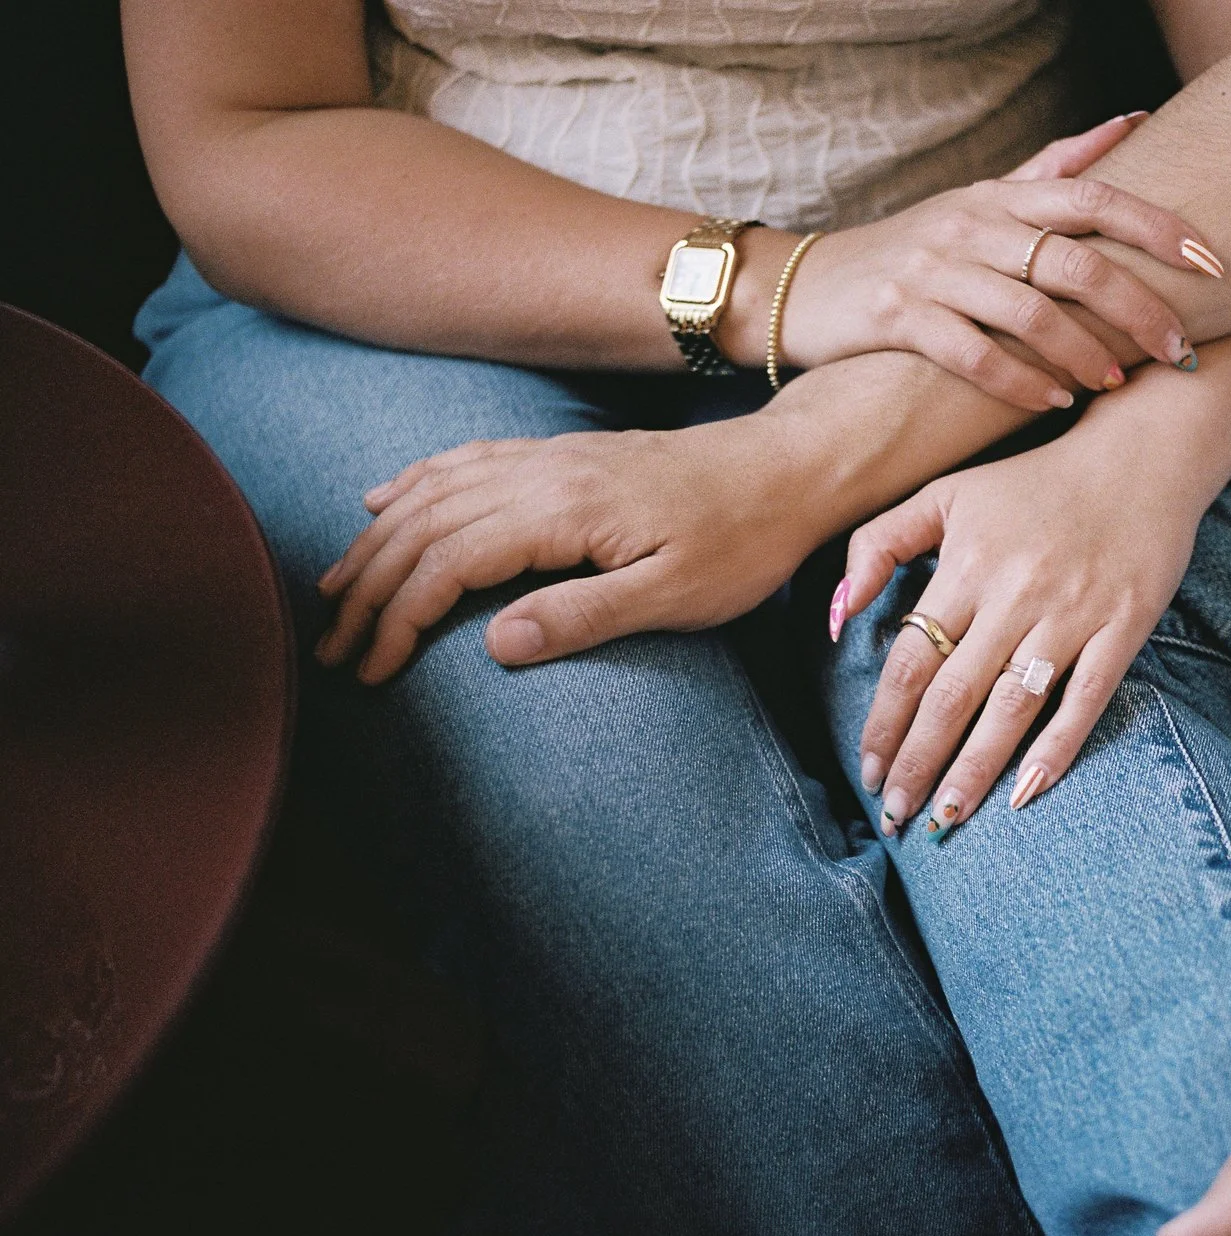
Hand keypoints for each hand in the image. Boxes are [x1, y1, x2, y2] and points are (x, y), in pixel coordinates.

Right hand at [313, 415, 820, 683]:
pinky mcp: (564, 457)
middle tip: (331, 649)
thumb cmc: (743, 542)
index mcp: (564, 511)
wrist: (787, 470)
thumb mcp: (677, 596)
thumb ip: (586, 616)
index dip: (396, 617)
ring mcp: (550, 459)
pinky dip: (412, 483)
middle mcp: (543, 474)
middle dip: (367, 588)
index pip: (448, 562)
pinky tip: (383, 500)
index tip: (370, 670)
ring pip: (433, 491)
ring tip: (334, 592)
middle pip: (423, 525)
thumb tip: (495, 642)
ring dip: (376, 541)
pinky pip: (465, 462)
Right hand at [781, 113, 1222, 412]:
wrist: (808, 287)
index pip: (1092, 197)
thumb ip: (1055, 168)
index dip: (1156, 226)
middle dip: (1136, 305)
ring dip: (1083, 352)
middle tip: (1179, 345)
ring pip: (1026, 311)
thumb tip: (1132, 124)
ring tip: (1117, 381)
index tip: (1213, 261)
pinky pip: (971, 352)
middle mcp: (970, 225)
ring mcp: (932, 270)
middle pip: (1071, 260)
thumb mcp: (981, 199)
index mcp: (999, 196)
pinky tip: (1053, 403)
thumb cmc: (912, 248)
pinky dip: (1019, 381)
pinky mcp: (897, 317)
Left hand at [835, 398, 1211, 838]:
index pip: (911, 662)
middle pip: (954, 696)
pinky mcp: (1125, 625)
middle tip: (898, 815)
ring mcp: (1072, 613)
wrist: (1140, 455)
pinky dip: (1058, 747)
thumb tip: (837, 615)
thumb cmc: (1034, 483)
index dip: (885, 724)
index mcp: (966, 566)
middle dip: (920, 763)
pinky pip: (1087, 697)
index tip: (868, 771)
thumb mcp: (947, 493)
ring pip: (1012, 707)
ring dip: (975, 770)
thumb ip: (880, 543)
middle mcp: (1015, 594)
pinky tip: (1028, 791)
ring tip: (948, 816)